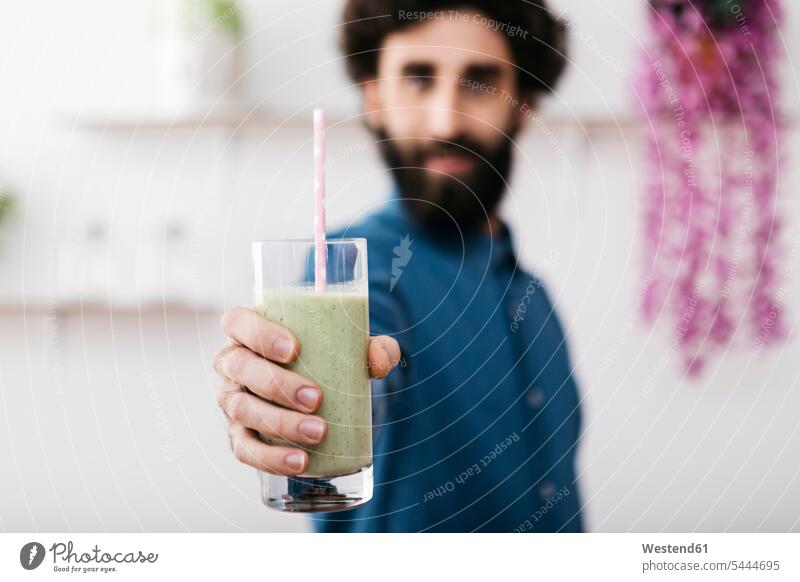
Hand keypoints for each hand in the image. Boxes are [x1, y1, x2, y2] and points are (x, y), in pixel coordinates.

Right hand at [213, 307, 400, 475]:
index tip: (294, 349)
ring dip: (279, 422)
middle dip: (277, 384)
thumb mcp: (349, 348)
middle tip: (316, 398)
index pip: (237, 322)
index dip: (259, 334)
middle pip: (239, 367)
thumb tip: (380, 359)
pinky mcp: (238, 435)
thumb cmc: (325, 361)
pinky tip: (300, 461)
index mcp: (247, 331)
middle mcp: (232, 364)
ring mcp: (231, 400)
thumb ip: (374, 348)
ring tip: (319, 432)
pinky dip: (271, 458)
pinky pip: (245, 449)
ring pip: (242, 409)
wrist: (317, 397)